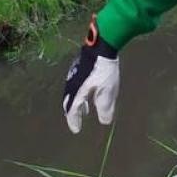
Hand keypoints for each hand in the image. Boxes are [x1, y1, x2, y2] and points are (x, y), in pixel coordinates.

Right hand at [62, 17, 119, 132]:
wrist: (100, 46)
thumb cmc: (104, 70)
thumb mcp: (108, 91)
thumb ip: (105, 107)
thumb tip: (104, 121)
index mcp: (76, 92)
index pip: (72, 110)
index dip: (74, 121)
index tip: (76, 130)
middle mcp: (71, 85)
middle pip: (69, 102)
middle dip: (72, 113)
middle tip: (76, 120)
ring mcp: (74, 75)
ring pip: (72, 93)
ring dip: (77, 103)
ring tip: (84, 109)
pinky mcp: (79, 68)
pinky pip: (76, 85)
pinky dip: (80, 94)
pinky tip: (89, 92)